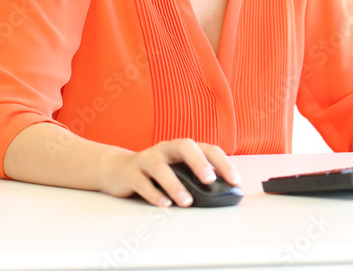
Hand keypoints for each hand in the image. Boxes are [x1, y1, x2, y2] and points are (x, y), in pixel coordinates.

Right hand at [99, 138, 240, 206]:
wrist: (118, 169)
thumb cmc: (156, 171)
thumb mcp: (178, 169)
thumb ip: (196, 176)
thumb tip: (224, 191)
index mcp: (182, 148)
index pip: (208, 149)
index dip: (223, 163)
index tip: (234, 180)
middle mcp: (166, 149)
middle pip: (185, 147)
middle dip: (199, 162)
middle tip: (210, 180)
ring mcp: (147, 159)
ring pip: (161, 167)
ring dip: (175, 185)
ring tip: (186, 201)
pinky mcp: (131, 173)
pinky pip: (142, 182)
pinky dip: (154, 194)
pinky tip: (164, 204)